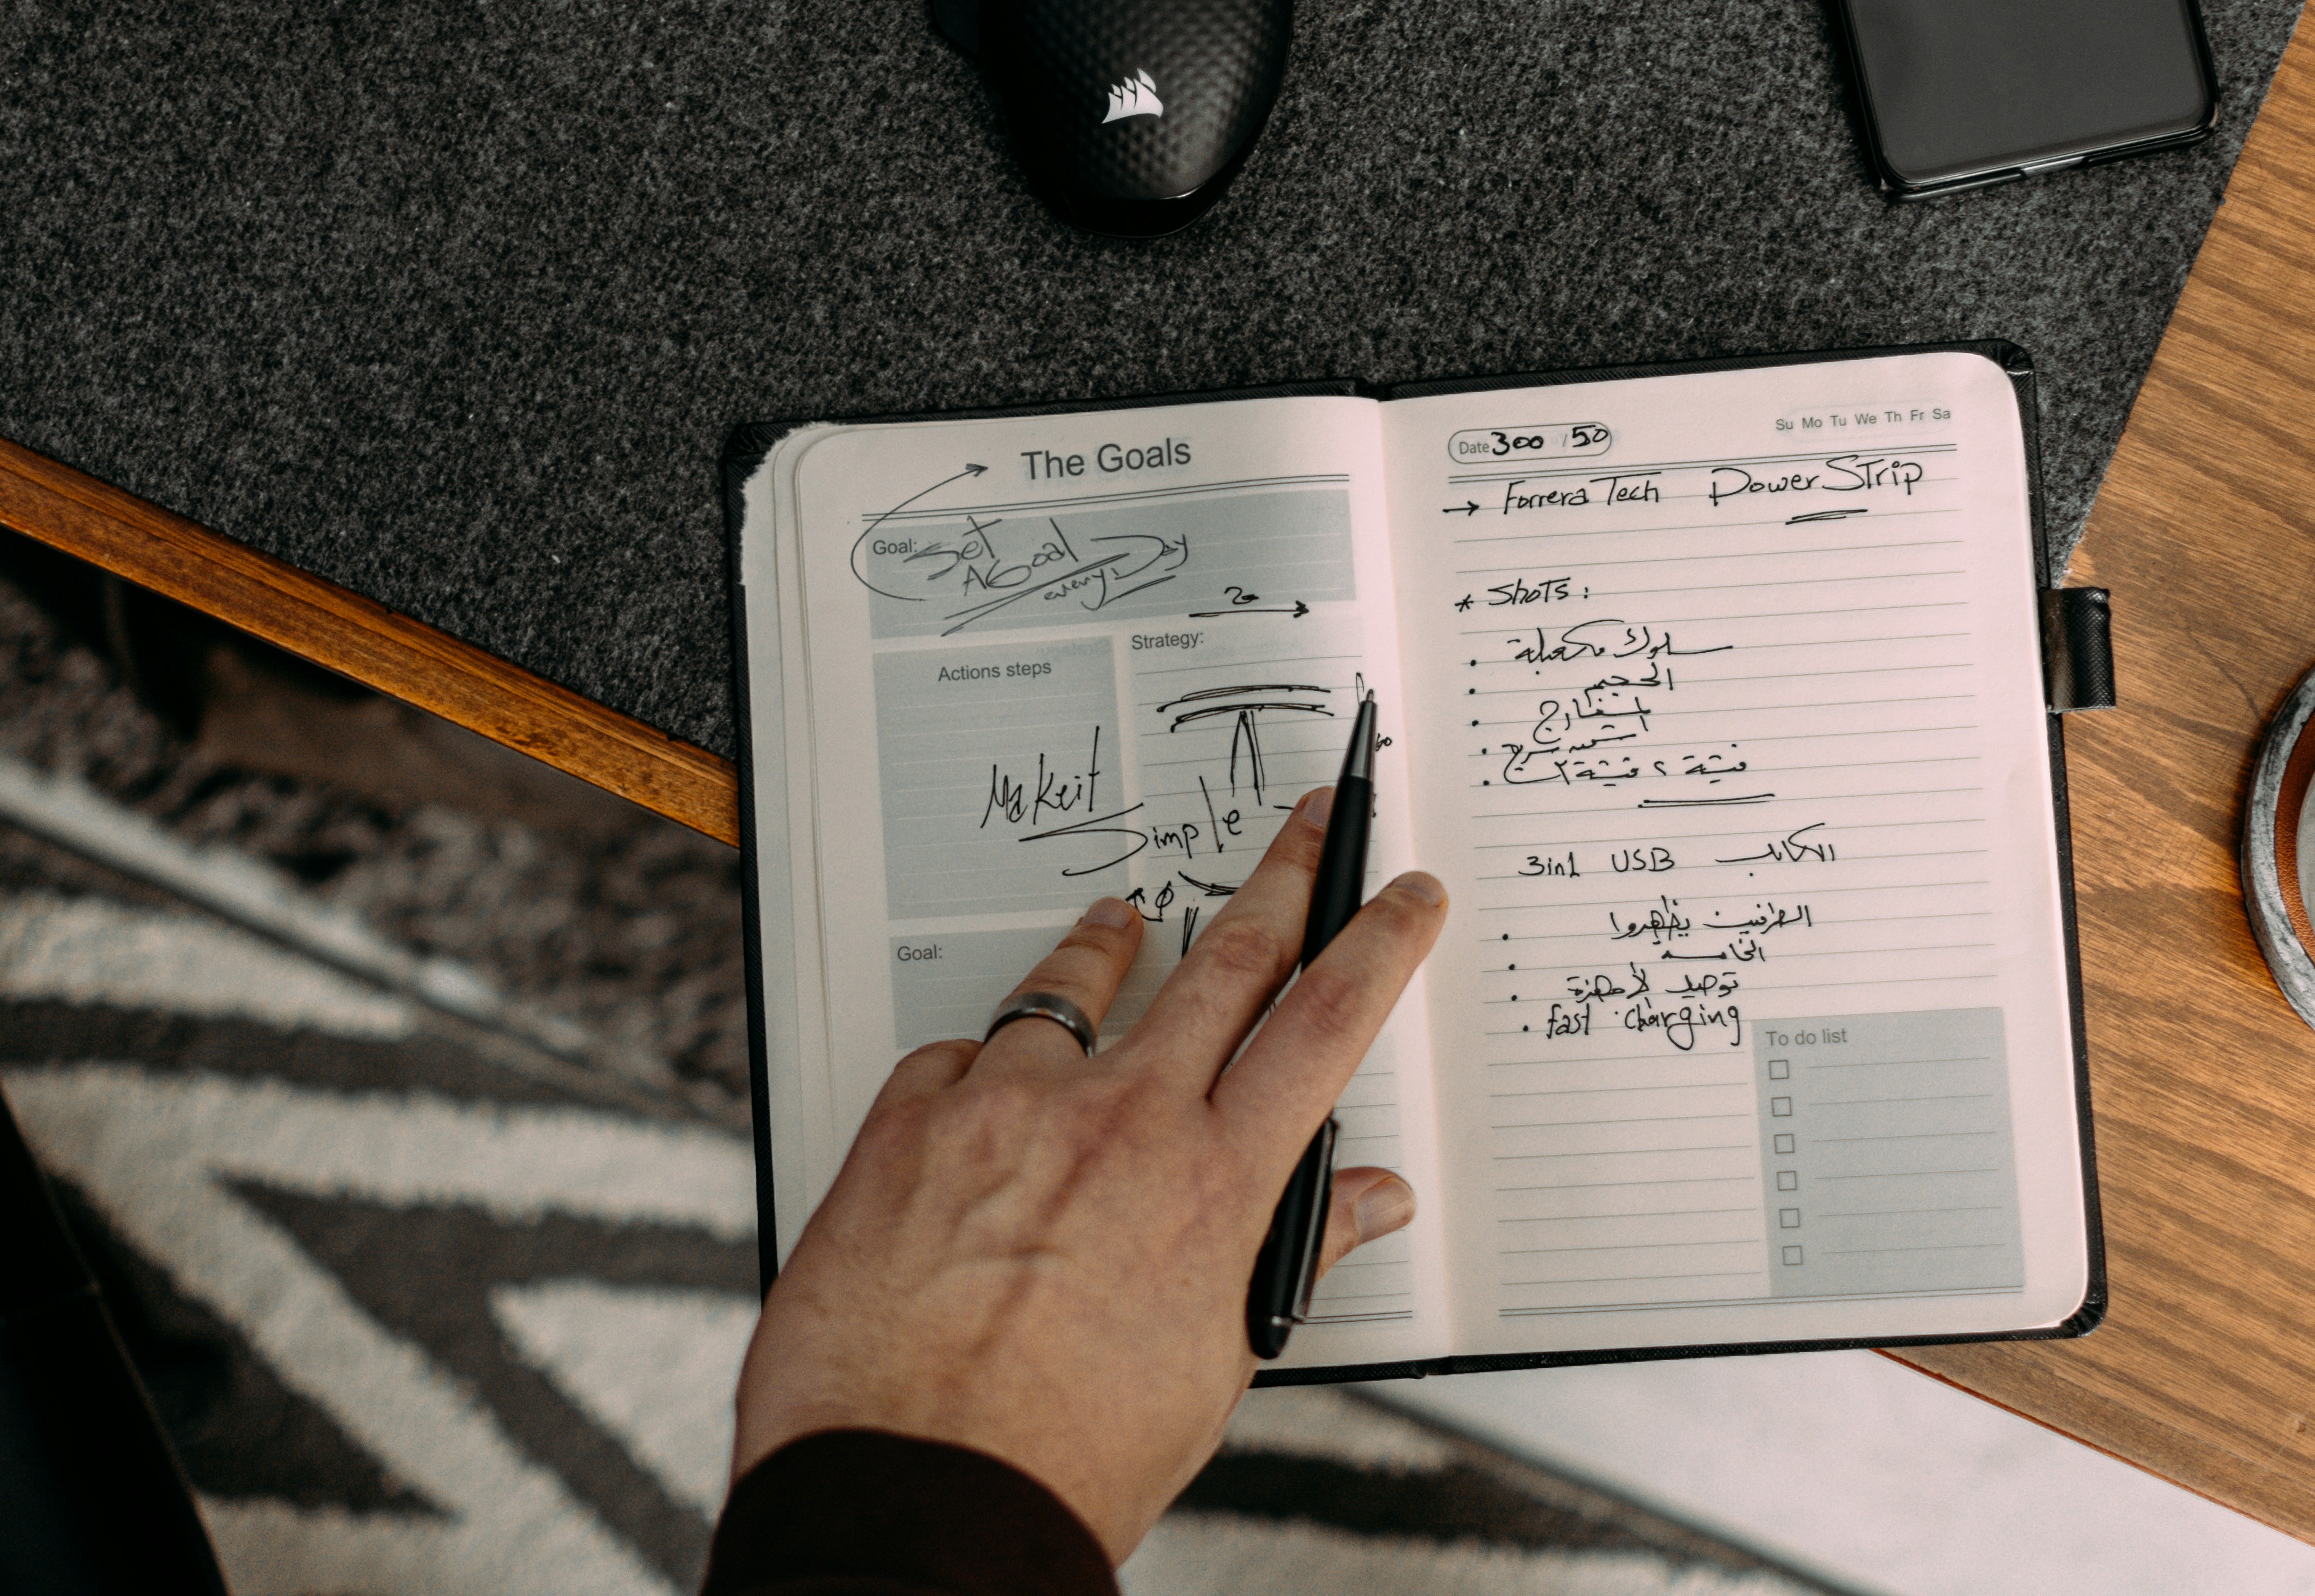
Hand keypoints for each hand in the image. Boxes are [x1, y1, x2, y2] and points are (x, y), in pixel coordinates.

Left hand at [729, 786, 1447, 1560]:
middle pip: (1223, 961)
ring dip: (1108, 945)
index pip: (1325, 1027)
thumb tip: (1371, 1203)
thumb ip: (1288, 1259)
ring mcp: (1009, 1108)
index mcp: (1211, 1184)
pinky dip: (983, 1064)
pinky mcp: (910, 1119)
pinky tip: (982, 1088)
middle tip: (1307, 824)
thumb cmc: (1064, 1455)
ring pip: (1073, 982)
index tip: (1404, 893)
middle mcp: (1119, 1122)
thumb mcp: (1212, 1366)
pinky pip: (958, 1054)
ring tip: (1122, 918)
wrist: (917, 1489)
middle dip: (1280, 877)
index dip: (1377, 944)